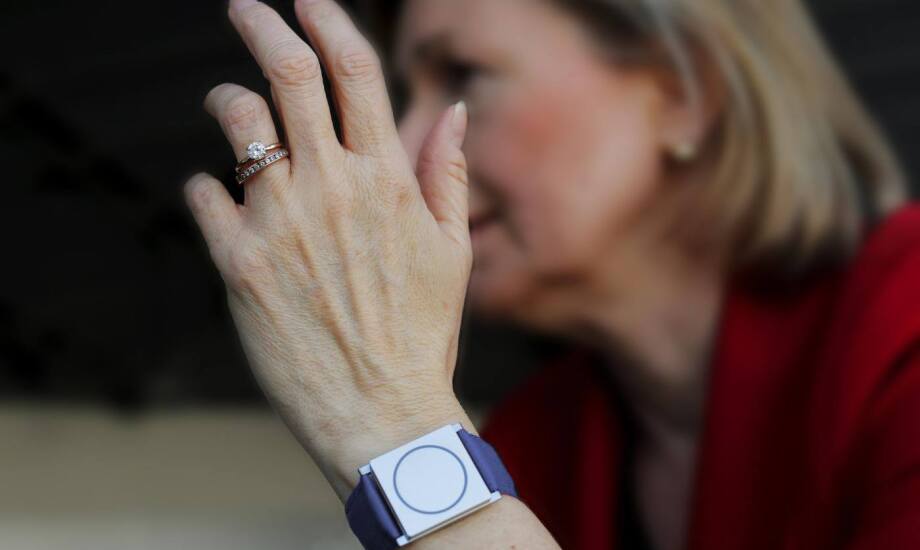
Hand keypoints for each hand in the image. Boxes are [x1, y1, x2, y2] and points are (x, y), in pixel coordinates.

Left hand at [184, 0, 473, 500]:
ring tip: (228, 102)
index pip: (353, 71)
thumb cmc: (422, 332)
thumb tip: (450, 109)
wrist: (381, 410)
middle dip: (260, 25)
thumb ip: (447, 172)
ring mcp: (281, 223)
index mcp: (387, 178)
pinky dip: (208, 184)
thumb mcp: (451, 249)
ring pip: (239, 122)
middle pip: (288, 73)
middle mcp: (332, 187)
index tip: (308, 2)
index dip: (327, 22)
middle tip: (244, 9)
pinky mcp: (240, 264)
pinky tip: (220, 195)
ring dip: (228, 98)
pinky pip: (206, 195)